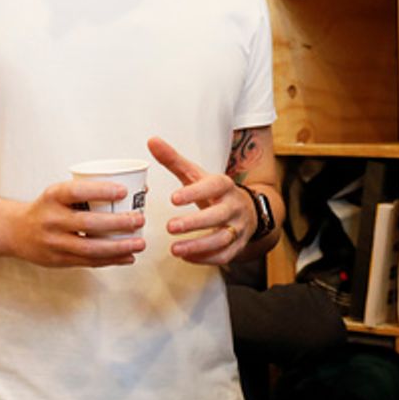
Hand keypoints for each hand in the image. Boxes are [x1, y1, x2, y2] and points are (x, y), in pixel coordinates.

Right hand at [3, 179, 145, 267]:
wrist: (17, 231)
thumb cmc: (48, 208)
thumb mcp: (60, 193)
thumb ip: (91, 192)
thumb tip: (137, 189)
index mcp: (53, 196)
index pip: (77, 191)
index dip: (101, 191)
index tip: (124, 191)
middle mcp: (52, 219)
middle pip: (89, 223)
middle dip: (118, 222)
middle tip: (139, 219)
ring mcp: (55, 242)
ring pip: (91, 247)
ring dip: (119, 247)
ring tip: (139, 243)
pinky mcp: (59, 260)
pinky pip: (89, 262)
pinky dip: (111, 260)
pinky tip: (128, 256)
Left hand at [148, 136, 254, 265]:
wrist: (247, 209)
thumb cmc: (214, 191)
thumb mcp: (196, 174)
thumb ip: (173, 160)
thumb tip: (152, 141)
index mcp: (223, 185)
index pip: (212, 187)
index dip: (194, 193)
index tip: (173, 199)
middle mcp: (233, 206)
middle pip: (217, 215)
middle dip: (194, 223)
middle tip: (170, 227)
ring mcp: (238, 227)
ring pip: (222, 239)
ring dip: (198, 246)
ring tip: (175, 249)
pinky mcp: (238, 245)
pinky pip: (224, 255)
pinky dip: (205, 258)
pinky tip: (186, 256)